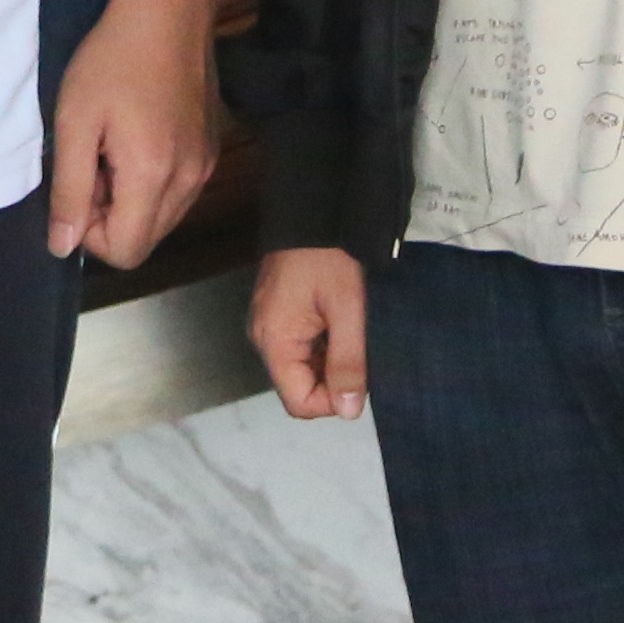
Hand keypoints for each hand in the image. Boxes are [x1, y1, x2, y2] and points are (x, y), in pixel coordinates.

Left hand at [46, 0, 217, 268]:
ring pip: (162, 218)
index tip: (78, 182)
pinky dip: (152, 181)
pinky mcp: (212, 149)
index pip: (125, 252)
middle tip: (94, 159)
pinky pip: (178, 192)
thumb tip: (62, 246)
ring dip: (130, 198)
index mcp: (153, 177)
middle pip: (145, 240)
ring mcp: (206, 166)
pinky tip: (138, 133)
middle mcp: (190, 182)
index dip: (89, 232)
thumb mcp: (75, 121)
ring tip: (113, 144)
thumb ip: (69, 191)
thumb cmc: (112, 59)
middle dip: (110, 215)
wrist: (167, 9)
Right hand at [251, 247, 369, 417]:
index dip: (332, 401)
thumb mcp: (347, 310)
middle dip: (333, 379)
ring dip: (330, 361)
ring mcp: (268, 324)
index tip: (359, 377)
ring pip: (301, 367)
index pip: (299, 402)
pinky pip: (298, 346)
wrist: (314, 209)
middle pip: (298, 386)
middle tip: (360, 351)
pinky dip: (322, 345)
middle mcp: (263, 338)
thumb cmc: (330, 258)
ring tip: (351, 333)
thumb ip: (347, 363)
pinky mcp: (276, 312)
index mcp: (274, 342)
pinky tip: (339, 323)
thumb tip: (348, 413)